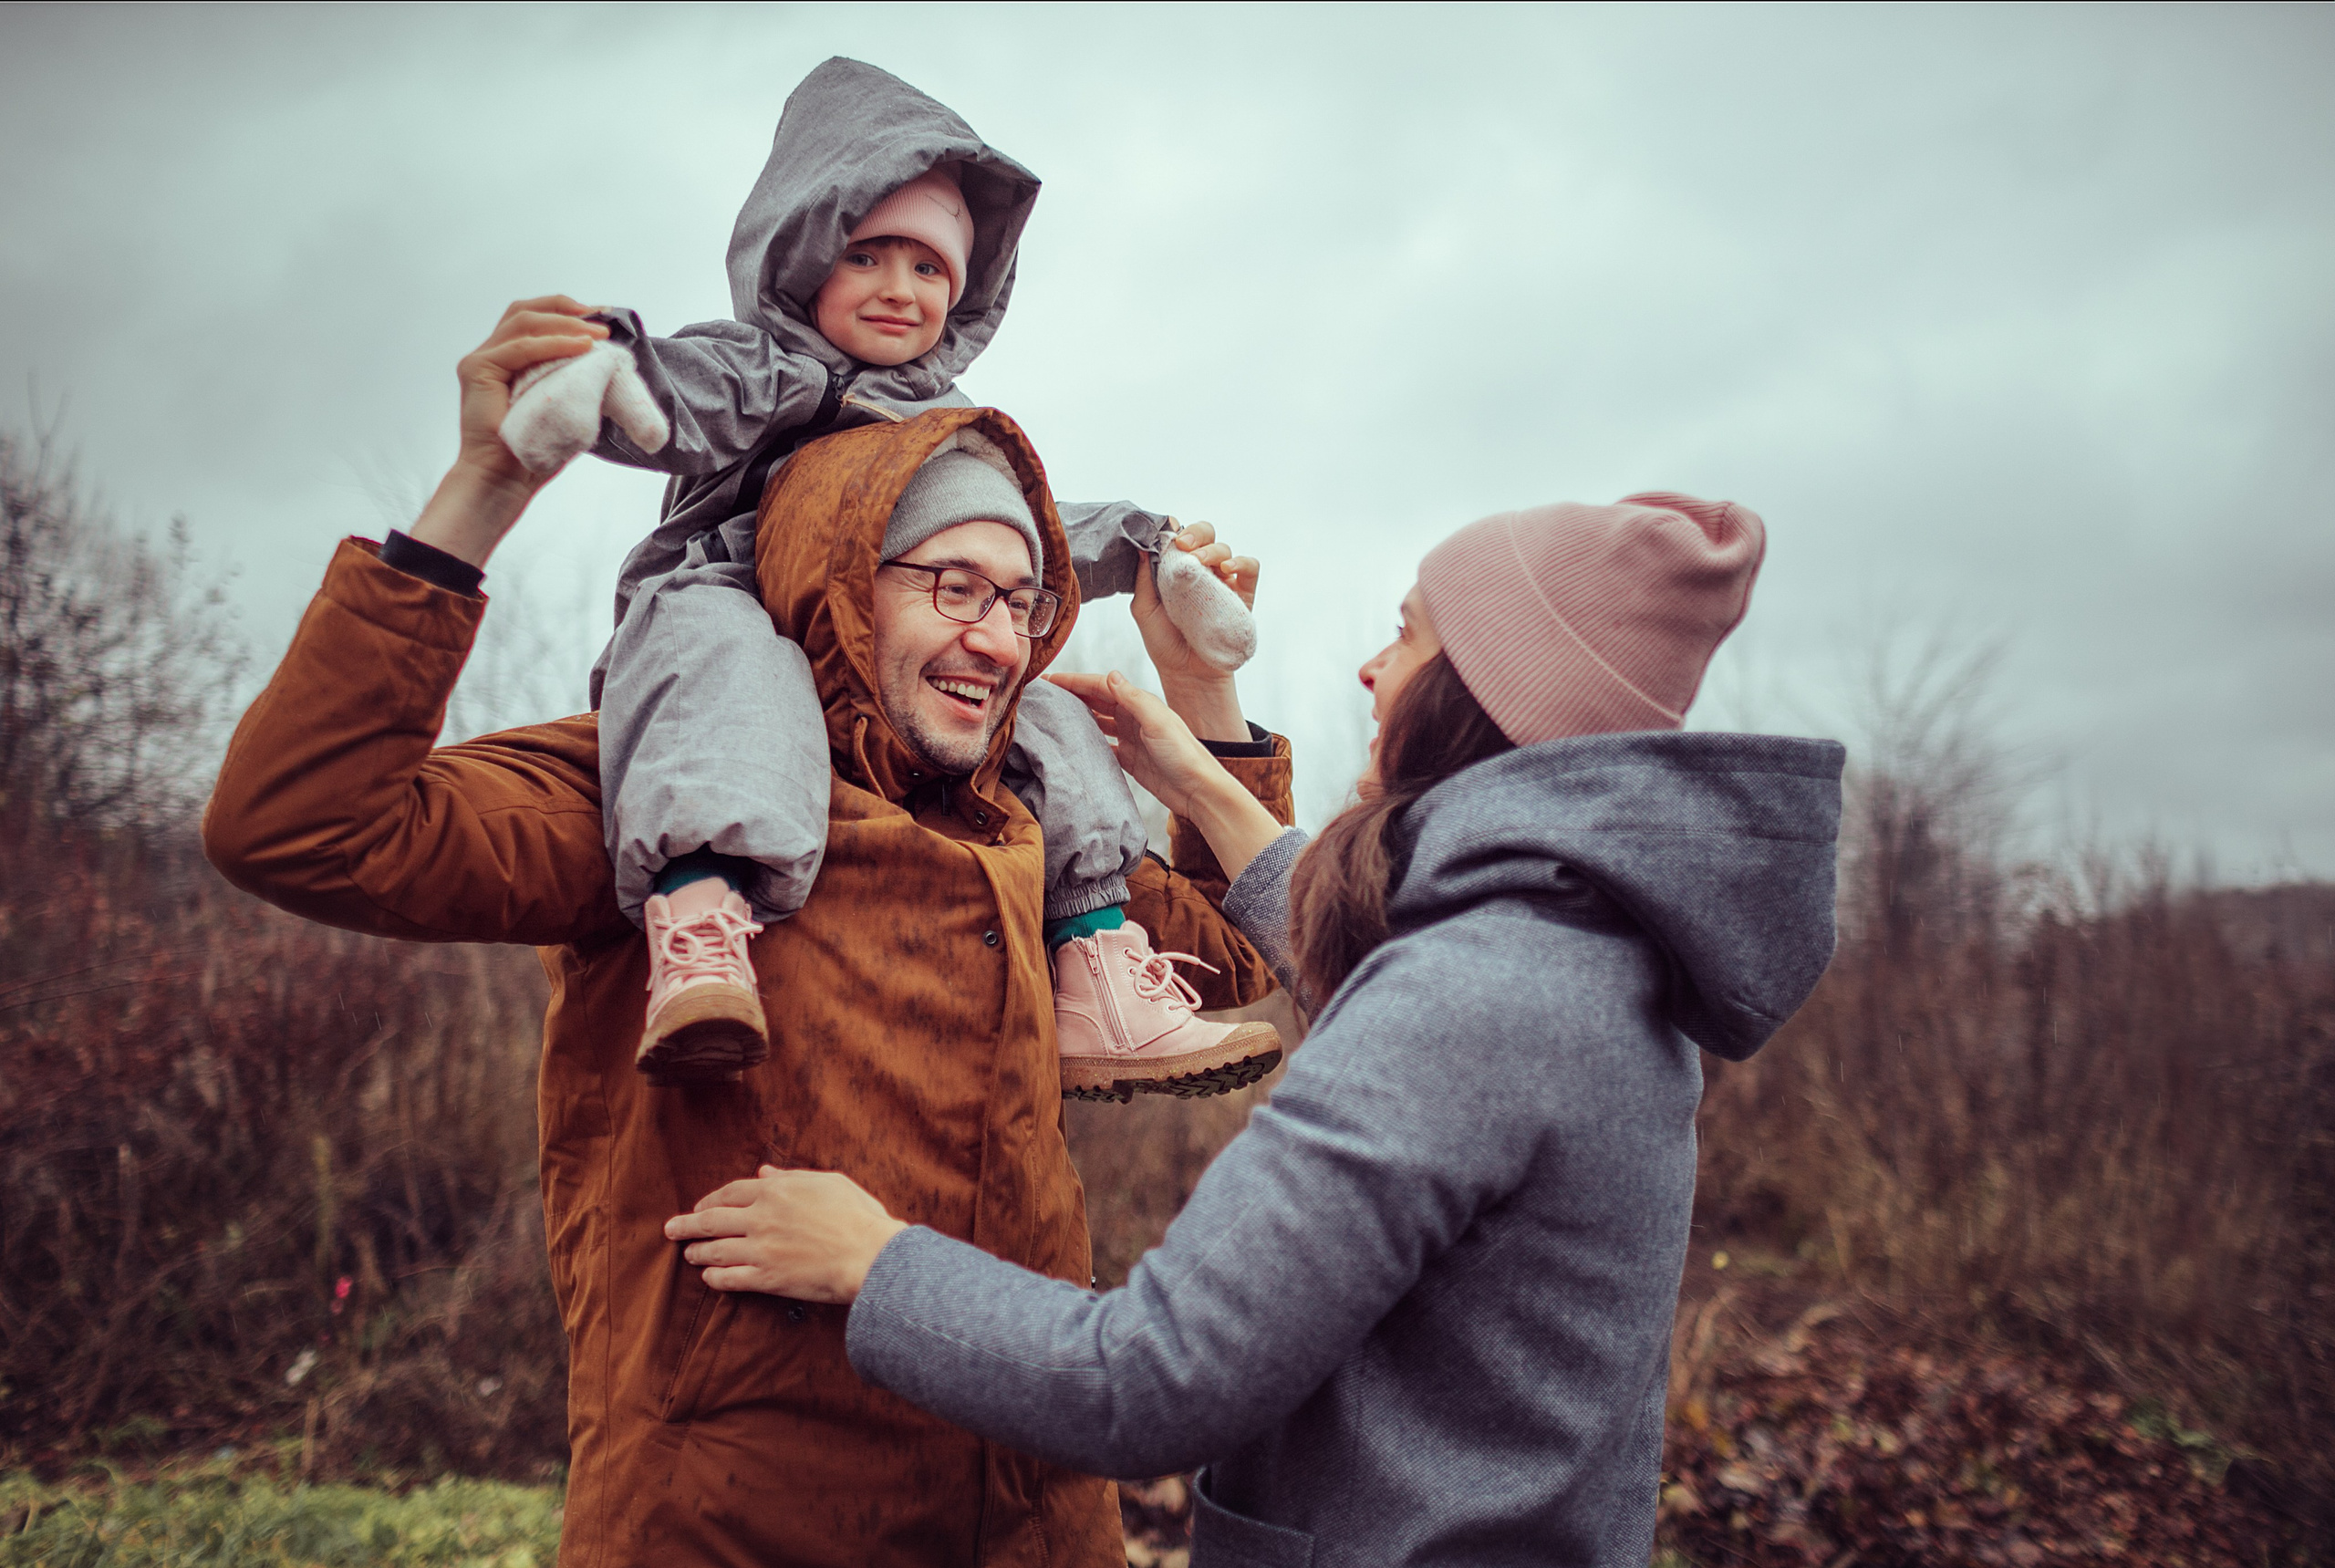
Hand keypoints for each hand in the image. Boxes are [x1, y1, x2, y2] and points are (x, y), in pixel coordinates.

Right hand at [409, 296, 606, 566]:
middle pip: (526, 312)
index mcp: (509, 359)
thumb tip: (611, 363)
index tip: (602, 316)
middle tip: (603, 318)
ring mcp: (482, 360)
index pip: (535, 319)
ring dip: (566, 324)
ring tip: (598, 334)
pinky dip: (554, 344)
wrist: (506, 480)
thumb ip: (575, 379)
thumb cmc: (535, 450)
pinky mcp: (477, 370)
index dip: (567, 311)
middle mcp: (492, 354)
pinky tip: (581, 347)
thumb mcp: (564, 405)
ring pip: (524, 323)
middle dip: (568, 310)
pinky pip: (521, 348)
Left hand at [664, 1164, 907, 1304]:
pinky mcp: (766, 1278)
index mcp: (776, 1191)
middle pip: (712, 1220)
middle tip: (670, 1229)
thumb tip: (765, 1173)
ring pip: (716, 1250)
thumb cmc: (857, 1215)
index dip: (710, 1199)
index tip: (700, 1206)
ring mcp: (761, 1249)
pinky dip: (715, 1278)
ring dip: (697, 1252)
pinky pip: (730, 1278)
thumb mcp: (827, 1182)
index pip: (731, 1192)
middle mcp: (761, 1218)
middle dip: (687, 1225)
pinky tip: (708, 1278)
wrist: (869, 1255)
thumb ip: (791, 1177)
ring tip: (687, 1254)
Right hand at [1045, 669, 1226, 819]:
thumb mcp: (1158, 722)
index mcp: (1140, 703)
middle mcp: (1134, 718)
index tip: (1050, 680)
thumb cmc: (1184, 754)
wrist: (1199, 790)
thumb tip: (1110, 675)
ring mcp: (1131, 739)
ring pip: (1098, 723)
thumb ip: (1134, 699)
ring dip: (1078, 718)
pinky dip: (1089, 744)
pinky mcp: (1130, 760)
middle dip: (1072, 696)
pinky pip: (1103, 747)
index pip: (1101, 686)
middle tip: (1044, 697)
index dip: (1075, 681)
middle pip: (1096, 701)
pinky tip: (1073, 745)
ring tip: (1052, 717)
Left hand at [1134, 521, 1255, 739]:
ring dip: (1212, 549)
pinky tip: (1227, 568)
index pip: (1180, 539)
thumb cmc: (1164, 643)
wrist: (1187, 675)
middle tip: (1183, 544)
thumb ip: (1143, 578)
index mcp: (1177, 570)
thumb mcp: (1144, 609)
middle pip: (1205, 536)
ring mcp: (1223, 582)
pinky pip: (1250, 568)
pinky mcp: (1243, 595)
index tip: (1165, 534)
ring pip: (1224, 549)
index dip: (1174, 531)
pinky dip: (1241, 562)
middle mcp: (1201, 572)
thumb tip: (1143, 545)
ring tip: (1199, 561)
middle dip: (1195, 533)